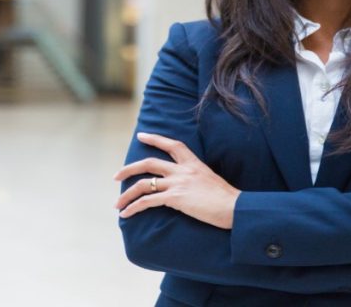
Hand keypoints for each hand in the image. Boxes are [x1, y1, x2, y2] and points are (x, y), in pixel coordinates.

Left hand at [114, 132, 240, 228]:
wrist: (234, 208)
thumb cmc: (227, 199)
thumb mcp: (211, 181)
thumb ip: (196, 179)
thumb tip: (188, 187)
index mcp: (193, 163)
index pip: (171, 145)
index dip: (155, 139)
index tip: (141, 136)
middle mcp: (183, 170)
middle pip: (149, 163)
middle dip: (129, 169)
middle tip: (116, 176)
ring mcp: (178, 183)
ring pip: (143, 184)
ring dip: (126, 195)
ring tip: (117, 205)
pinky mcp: (175, 198)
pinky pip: (147, 201)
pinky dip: (133, 207)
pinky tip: (126, 214)